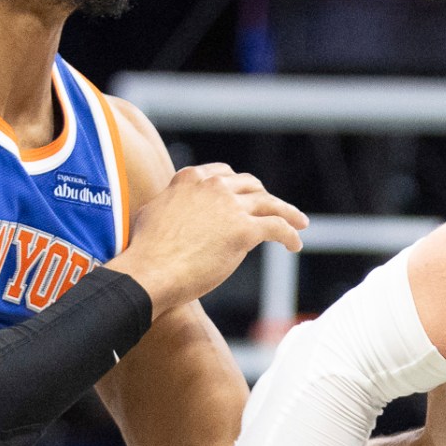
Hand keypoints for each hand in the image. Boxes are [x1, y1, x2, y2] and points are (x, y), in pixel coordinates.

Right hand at [110, 163, 305, 313]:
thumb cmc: (145, 250)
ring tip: (299, 224)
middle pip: (251, 185)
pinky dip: (290, 235)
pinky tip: (295, 245)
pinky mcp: (244, 230)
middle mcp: (213, 186)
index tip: (247, 196)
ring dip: (288, 213)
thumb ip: (172, 203)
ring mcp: (230, 207)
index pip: (225, 174)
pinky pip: (278, 228)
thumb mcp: (153, 211)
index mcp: (191, 178)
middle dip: (264, 197)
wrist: (150, 271)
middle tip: (273, 210)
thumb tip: (174, 206)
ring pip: (270, 204)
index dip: (239, 186)